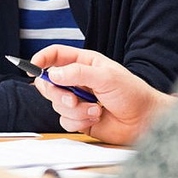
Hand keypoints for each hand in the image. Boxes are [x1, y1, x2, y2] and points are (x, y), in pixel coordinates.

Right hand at [31, 45, 177, 144]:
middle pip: (48, 83)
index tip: (33, 67)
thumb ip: (77, 73)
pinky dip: (78, 122)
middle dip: (57, 93)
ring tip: (94, 109)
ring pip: (55, 104)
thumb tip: (52, 73)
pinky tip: (95, 118)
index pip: (54, 55)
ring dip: (74, 110)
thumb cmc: (131, 93)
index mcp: (83, 63)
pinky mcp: (78, 118)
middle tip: (72, 98)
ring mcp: (77, 100)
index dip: (41, 59)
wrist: (144, 120)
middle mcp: (76, 80)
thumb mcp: (106, 76)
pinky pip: (64, 121)